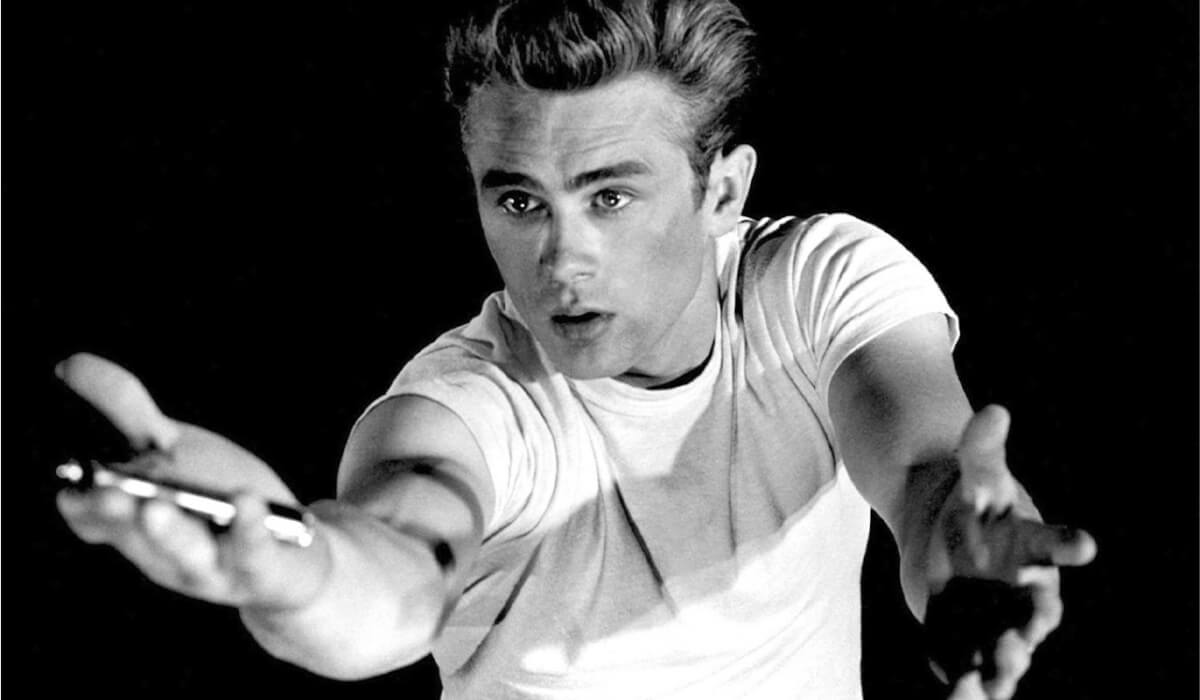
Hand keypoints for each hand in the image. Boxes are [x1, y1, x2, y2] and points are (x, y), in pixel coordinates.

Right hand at [55, 353, 329, 610]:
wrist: (296, 558)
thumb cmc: (219, 502)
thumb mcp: (174, 451)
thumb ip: (127, 410)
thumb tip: (69, 363)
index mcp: (137, 527)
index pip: (97, 522)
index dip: (85, 509)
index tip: (71, 492)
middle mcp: (166, 554)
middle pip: (138, 538)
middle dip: (122, 518)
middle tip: (110, 495)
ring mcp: (214, 567)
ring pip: (188, 553)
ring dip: (171, 533)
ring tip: (159, 506)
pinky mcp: (261, 567)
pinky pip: (253, 547)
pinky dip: (249, 524)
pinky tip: (248, 500)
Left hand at [925, 405, 1096, 699]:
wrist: (951, 537)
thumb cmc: (977, 505)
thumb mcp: (977, 474)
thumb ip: (983, 448)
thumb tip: (992, 410)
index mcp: (1032, 547)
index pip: (1057, 544)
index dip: (1068, 544)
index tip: (1085, 542)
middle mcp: (1023, 592)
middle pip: (1034, 614)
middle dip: (1026, 627)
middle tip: (1014, 638)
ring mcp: (996, 620)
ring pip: (1005, 651)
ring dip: (996, 667)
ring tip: (982, 681)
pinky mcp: (966, 639)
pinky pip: (968, 667)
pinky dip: (961, 684)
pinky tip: (953, 694)